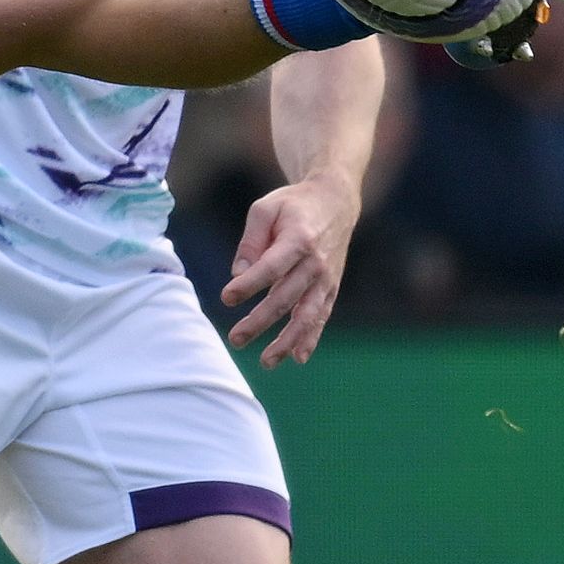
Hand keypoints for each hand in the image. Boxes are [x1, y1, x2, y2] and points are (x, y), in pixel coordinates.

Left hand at [220, 173, 357, 364]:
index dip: (249, 284)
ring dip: (287, 341)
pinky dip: (311, 338)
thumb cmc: (293, 205)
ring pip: (306, 315)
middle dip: (260, 321)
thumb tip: (238, 274)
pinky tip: (297, 358)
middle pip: (285, 298)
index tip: (227, 297)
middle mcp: (315, 263)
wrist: (336, 201)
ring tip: (266, 361)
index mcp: (298, 239)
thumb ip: (250, 240)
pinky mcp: (331, 287)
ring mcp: (326, 278)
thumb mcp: (266, 208)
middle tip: (235, 338)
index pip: (271, 268)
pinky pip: (321, 316)